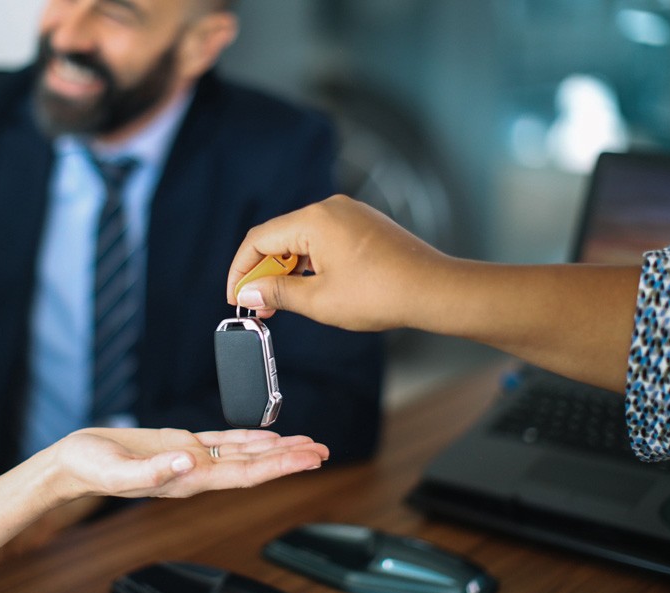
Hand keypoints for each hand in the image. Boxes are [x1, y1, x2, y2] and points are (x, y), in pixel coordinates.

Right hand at [0, 427, 327, 586]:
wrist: (72, 463)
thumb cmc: (90, 467)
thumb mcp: (116, 470)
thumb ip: (152, 472)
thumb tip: (188, 462)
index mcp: (187, 479)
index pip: (245, 474)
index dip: (280, 467)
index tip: (308, 460)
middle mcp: (197, 471)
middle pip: (254, 466)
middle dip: (291, 459)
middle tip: (323, 451)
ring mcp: (191, 459)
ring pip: (244, 454)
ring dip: (277, 449)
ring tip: (307, 444)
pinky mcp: (182, 444)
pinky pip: (223, 441)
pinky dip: (249, 439)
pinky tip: (267, 437)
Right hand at [226, 195, 444, 330]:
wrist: (434, 290)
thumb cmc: (381, 294)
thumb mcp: (319, 301)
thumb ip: (277, 293)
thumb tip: (249, 292)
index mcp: (314, 219)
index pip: (259, 240)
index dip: (241, 270)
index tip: (235, 297)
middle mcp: (330, 208)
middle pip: (280, 237)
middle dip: (264, 273)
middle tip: (257, 306)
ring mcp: (350, 215)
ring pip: (302, 240)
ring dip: (287, 271)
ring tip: (281, 303)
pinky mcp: (364, 227)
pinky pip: (324, 241)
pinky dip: (310, 264)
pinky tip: (309, 289)